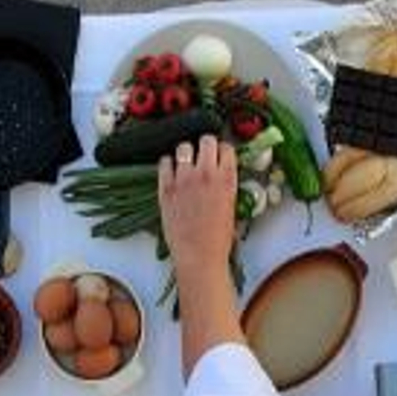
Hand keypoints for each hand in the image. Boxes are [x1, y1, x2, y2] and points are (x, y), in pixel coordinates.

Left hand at [158, 137, 236, 279]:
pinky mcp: (166, 188)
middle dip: (206, 145)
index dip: (223, 150)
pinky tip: (173, 172)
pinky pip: (164, 162)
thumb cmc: (218, 238)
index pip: (226, 147)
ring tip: (186, 163)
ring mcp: (184, 179)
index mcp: (226, 179)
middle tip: (204, 154)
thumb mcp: (232, 207)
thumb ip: (226, 185)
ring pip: (183, 147)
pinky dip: (169, 164)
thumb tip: (222, 175)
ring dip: (186, 153)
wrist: (199, 255)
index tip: (220, 154)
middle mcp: (205, 174)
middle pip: (206, 140)